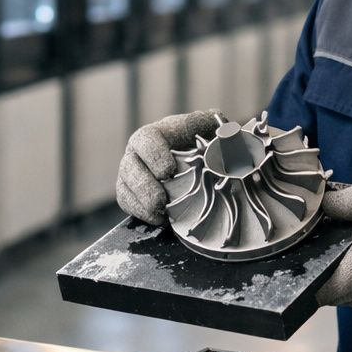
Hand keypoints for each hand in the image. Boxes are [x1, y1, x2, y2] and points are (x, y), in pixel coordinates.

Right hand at [116, 109, 222, 223]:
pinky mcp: (132, 190)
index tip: (169, 172)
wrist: (209, 161)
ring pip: (124, 184)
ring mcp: (134, 170)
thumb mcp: (218, 132)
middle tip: (161, 201)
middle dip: (144, 185)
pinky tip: (160, 219)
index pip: (148, 138)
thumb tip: (228, 141)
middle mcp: (142, 150)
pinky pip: (126, 201)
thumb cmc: (213, 143)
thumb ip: (221, 135)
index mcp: (163, 132)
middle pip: (130, 164)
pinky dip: (141, 212)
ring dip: (141, 202)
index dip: (154, 156)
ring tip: (161, 213)